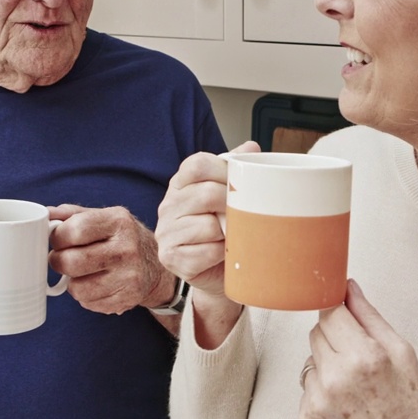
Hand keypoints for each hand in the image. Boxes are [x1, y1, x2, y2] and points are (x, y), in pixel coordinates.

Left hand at [48, 204, 169, 314]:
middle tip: (61, 259)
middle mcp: (126, 248)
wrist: (157, 266)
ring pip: (77, 288)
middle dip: (58, 261)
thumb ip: (73, 214)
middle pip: (72, 262)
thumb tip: (44, 213)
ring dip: (72, 282)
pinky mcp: (127, 298)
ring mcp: (129, 276)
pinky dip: (85, 296)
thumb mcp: (104, 218)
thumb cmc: (122, 239)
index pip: (75, 230)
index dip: (57, 237)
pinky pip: (88, 303)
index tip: (57, 240)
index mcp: (119, 222)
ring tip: (81, 273)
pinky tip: (96, 284)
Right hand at [155, 141, 259, 298]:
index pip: (198, 165)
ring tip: (231, 236)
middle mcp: (167, 205)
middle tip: (244, 216)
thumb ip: (237, 169)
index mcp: (180, 183)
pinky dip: (221, 254)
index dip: (224, 172)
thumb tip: (251, 148)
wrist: (218, 270)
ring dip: (228, 233)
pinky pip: (206, 252)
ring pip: (208, 225)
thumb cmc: (224, 228)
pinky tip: (222, 254)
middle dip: (232, 206)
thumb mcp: (229, 195)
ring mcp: (165, 232)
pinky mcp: (170, 258)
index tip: (241, 184)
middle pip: (206, 194)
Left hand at [299, 280, 417, 418]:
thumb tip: (349, 289)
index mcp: (363, 357)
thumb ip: (370, 317)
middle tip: (358, 358)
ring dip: (326, 367)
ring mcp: (318, 401)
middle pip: (316, 333)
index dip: (338, 311)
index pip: (330, 312)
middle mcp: (336, 378)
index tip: (342, 314)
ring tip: (353, 386)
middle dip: (335, 339)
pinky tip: (344, 404)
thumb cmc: (408, 408)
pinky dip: (320, 393)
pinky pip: (306, 389)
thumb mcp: (401, 354)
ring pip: (309, 361)